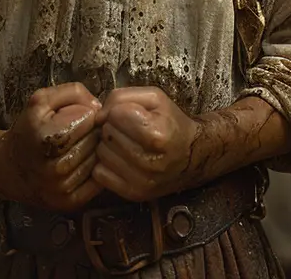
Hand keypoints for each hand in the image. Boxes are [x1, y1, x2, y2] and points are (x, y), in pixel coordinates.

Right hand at [0, 83, 103, 210]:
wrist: (9, 168)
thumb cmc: (29, 130)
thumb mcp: (41, 100)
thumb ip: (72, 92)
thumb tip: (99, 107)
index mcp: (45, 137)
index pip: (88, 118)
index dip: (87, 112)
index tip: (80, 114)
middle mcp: (54, 167)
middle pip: (95, 139)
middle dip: (94, 131)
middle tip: (83, 130)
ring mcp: (63, 188)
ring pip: (98, 160)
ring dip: (95, 150)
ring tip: (82, 145)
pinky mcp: (70, 203)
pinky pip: (98, 181)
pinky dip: (96, 169)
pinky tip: (84, 161)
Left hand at [93, 87, 199, 201]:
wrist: (192, 157)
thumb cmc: (171, 123)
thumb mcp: (155, 98)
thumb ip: (122, 97)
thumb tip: (98, 115)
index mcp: (157, 134)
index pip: (116, 115)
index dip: (119, 110)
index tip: (128, 114)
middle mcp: (149, 161)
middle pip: (107, 134)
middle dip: (113, 127)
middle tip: (127, 129)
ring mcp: (141, 181)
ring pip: (101, 153)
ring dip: (108, 145)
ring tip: (124, 143)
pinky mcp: (134, 194)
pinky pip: (100, 173)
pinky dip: (106, 164)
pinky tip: (120, 158)